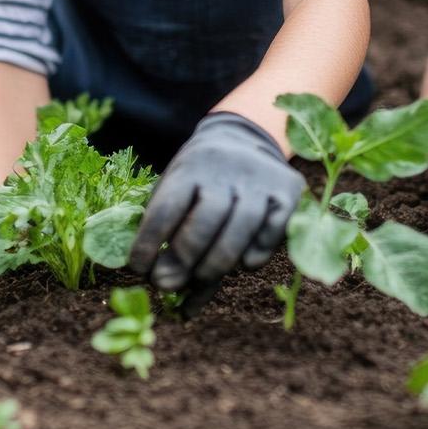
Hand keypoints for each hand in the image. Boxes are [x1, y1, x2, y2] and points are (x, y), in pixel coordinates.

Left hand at [129, 112, 304, 318]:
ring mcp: (261, 178)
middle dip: (183, 258)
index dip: (150, 241)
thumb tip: (163, 288)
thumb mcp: (178, 192)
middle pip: (206, 219)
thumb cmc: (200, 181)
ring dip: (217, 262)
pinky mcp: (289, 190)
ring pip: (241, 227)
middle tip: (166, 284)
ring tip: (200, 278)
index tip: (139, 268)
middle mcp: (227, 167)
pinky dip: (257, 253)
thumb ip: (168, 233)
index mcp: (191, 166)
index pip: (168, 206)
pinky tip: (242, 263)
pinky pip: (273, 231)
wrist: (244, 140)